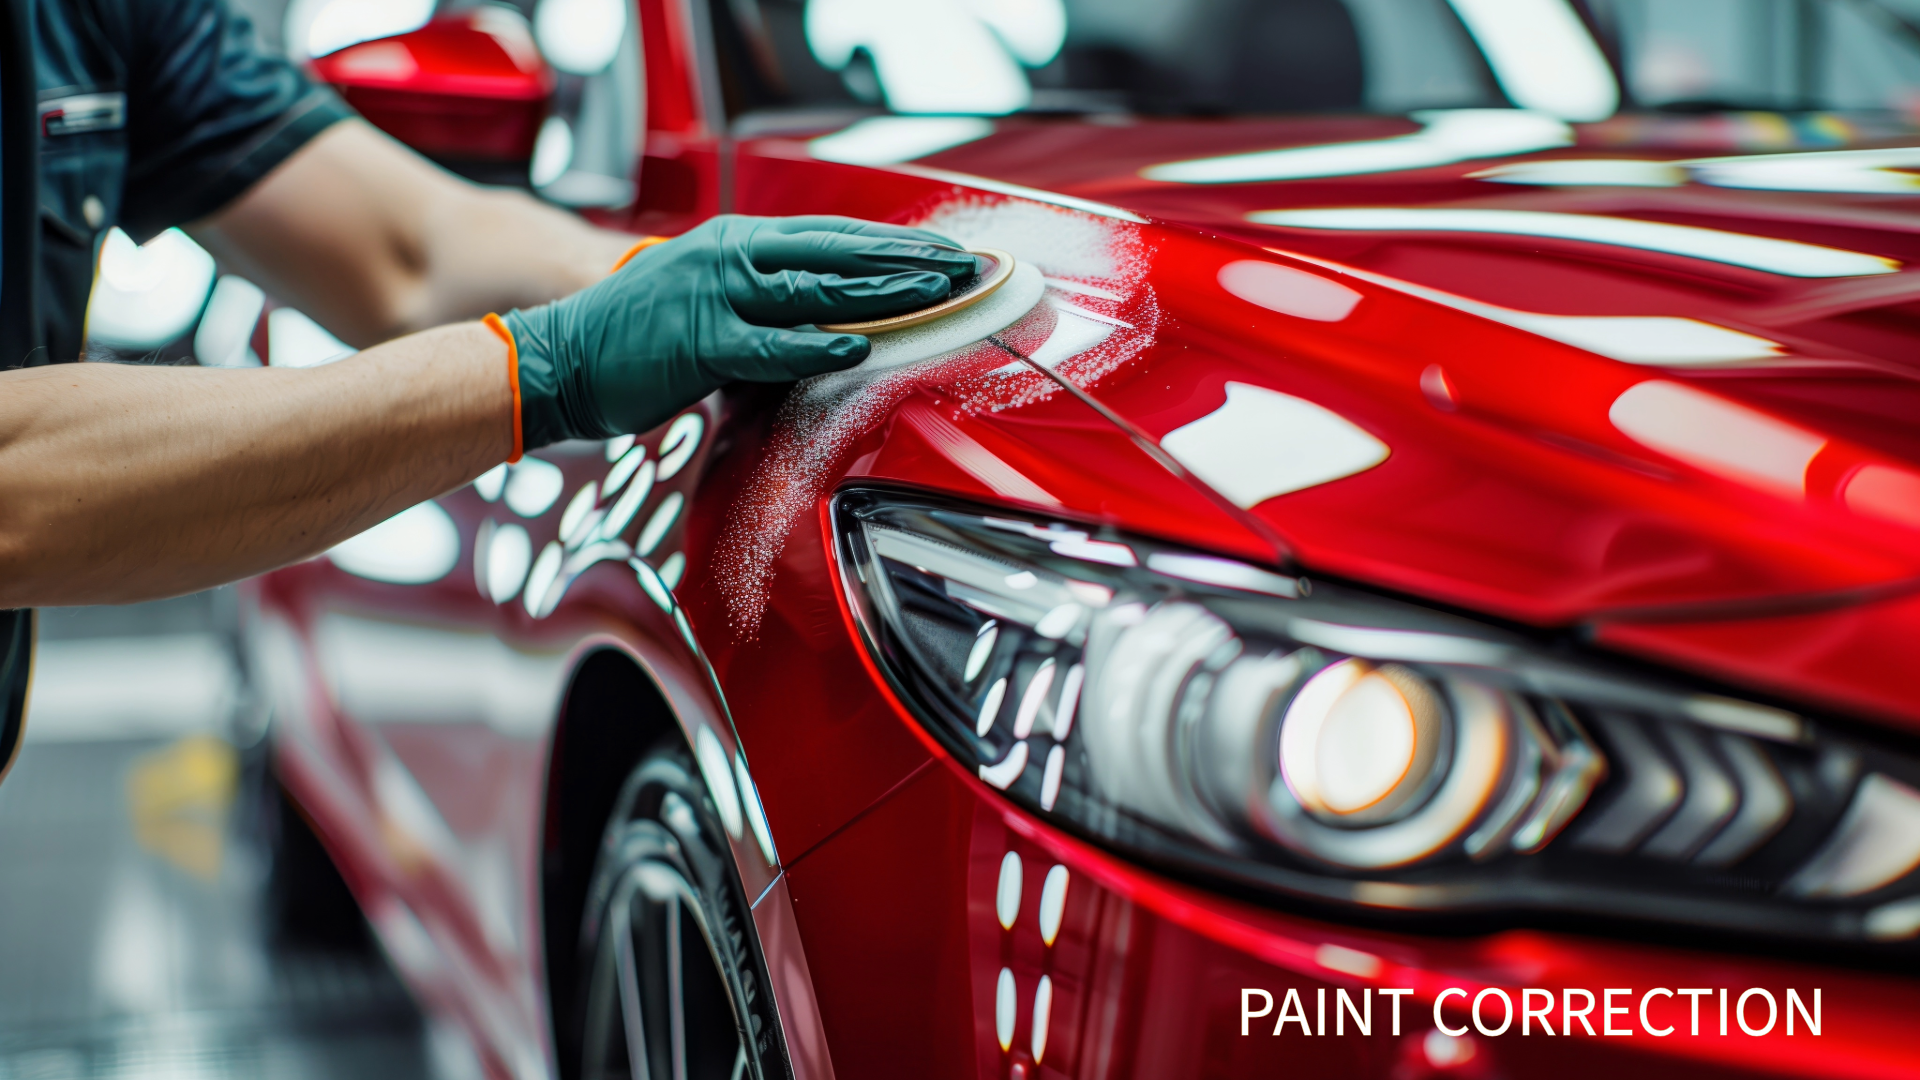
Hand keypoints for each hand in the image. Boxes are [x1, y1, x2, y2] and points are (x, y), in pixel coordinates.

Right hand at [503, 214, 976, 446]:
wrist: (561, 358)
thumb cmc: (636, 339)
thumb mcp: (711, 306)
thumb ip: (768, 308)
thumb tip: (831, 328)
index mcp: (736, 244)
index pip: (831, 235)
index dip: (892, 242)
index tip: (943, 251)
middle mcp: (731, 256)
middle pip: (836, 251)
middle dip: (905, 258)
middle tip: (963, 268)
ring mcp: (715, 294)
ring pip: (814, 288)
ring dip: (880, 292)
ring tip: (934, 296)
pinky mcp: (699, 339)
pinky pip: (771, 342)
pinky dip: (818, 344)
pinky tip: (859, 345)